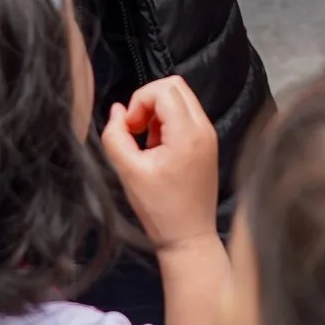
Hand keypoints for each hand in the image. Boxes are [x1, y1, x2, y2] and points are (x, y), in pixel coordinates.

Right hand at [101, 75, 219, 255]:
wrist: (189, 238)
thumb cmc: (159, 209)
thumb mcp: (127, 171)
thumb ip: (115, 135)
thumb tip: (116, 111)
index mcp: (188, 133)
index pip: (163, 88)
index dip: (139, 101)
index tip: (130, 128)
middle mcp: (204, 129)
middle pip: (175, 86)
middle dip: (148, 101)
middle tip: (136, 129)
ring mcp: (209, 136)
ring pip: (182, 99)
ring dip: (158, 112)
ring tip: (147, 143)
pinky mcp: (208, 145)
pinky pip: (187, 117)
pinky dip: (168, 123)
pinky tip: (159, 149)